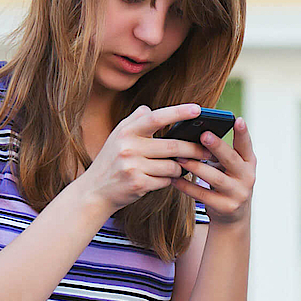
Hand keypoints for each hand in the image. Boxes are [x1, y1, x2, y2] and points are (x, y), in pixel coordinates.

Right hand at [75, 104, 211, 210]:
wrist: (94, 191)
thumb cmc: (110, 161)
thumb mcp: (117, 136)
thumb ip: (135, 120)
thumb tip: (151, 109)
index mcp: (126, 131)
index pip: (156, 118)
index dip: (178, 112)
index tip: (198, 109)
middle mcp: (129, 147)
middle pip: (173, 146)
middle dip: (194, 149)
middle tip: (207, 150)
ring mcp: (133, 167)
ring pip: (173, 166)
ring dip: (180, 168)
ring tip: (178, 167)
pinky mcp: (138, 184)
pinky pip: (166, 181)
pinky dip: (169, 180)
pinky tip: (163, 179)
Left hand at [173, 119, 256, 226]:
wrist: (234, 217)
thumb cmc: (228, 183)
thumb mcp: (232, 167)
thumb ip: (221, 153)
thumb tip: (197, 134)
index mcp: (248, 163)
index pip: (246, 145)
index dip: (243, 133)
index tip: (237, 119)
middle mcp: (247, 177)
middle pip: (231, 159)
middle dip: (217, 147)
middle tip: (203, 135)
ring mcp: (237, 193)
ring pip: (215, 178)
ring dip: (196, 167)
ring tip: (180, 157)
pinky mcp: (225, 207)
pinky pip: (203, 195)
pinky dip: (187, 186)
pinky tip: (175, 179)